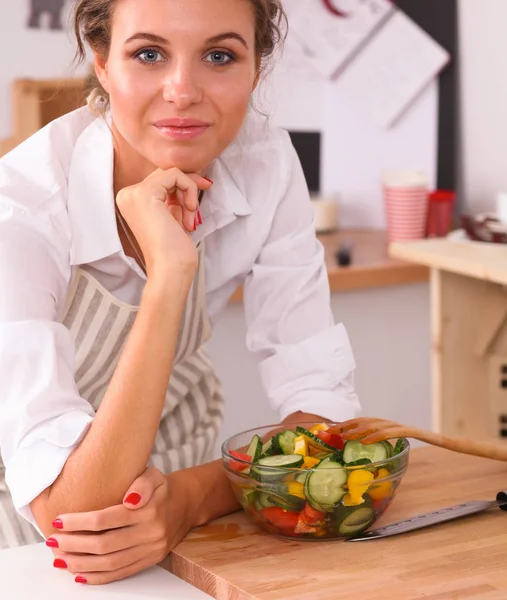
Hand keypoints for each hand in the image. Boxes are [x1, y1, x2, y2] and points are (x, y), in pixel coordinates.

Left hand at [46, 467, 194, 584]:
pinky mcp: (150, 561)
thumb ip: (142, 483)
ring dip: (80, 563)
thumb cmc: (161, 489)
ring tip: (60, 558)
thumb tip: (129, 499)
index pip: (106, 520)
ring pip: (109, 563)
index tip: (59, 520)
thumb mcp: (154, 475)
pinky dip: (97, 577)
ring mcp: (150, 550)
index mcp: (149, 510)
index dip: (79, 522)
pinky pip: (120, 573)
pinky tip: (79, 573)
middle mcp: (150, 533)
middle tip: (53, 541)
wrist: (185, 504)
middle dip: (73, 545)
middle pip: (104, 545)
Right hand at [116, 168, 211, 276]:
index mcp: (131, 202)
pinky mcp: (146, 194)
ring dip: (189, 192)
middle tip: (196, 209)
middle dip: (187, 187)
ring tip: (191, 218)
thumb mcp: (172, 218)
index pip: (160, 180)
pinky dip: (189, 190)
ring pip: (172, 173)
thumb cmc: (174, 253)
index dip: (182, 189)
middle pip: (165, 174)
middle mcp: (127, 195)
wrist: (170, 271)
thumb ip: (174, 199)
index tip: (194, 205)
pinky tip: (190, 211)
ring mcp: (134, 193)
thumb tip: (191, 178)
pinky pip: (176, 175)